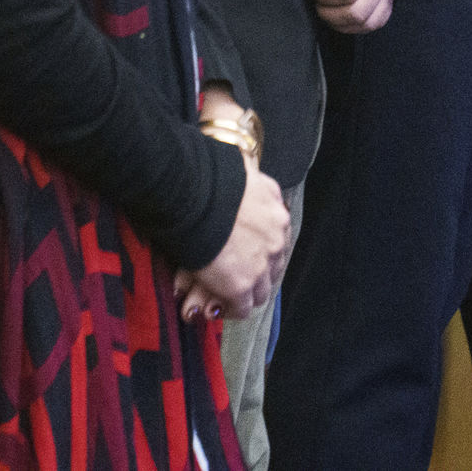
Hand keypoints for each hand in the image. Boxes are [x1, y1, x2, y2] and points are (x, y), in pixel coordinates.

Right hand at [186, 150, 290, 320]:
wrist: (193, 194)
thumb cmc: (210, 178)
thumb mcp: (246, 171)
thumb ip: (253, 179)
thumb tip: (247, 162)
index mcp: (278, 213)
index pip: (278, 241)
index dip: (263, 251)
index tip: (250, 256)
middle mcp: (276, 240)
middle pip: (274, 268)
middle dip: (259, 275)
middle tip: (241, 280)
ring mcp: (260, 265)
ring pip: (261, 291)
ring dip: (247, 295)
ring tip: (230, 297)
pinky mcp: (241, 286)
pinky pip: (242, 308)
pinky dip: (232, 310)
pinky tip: (220, 307)